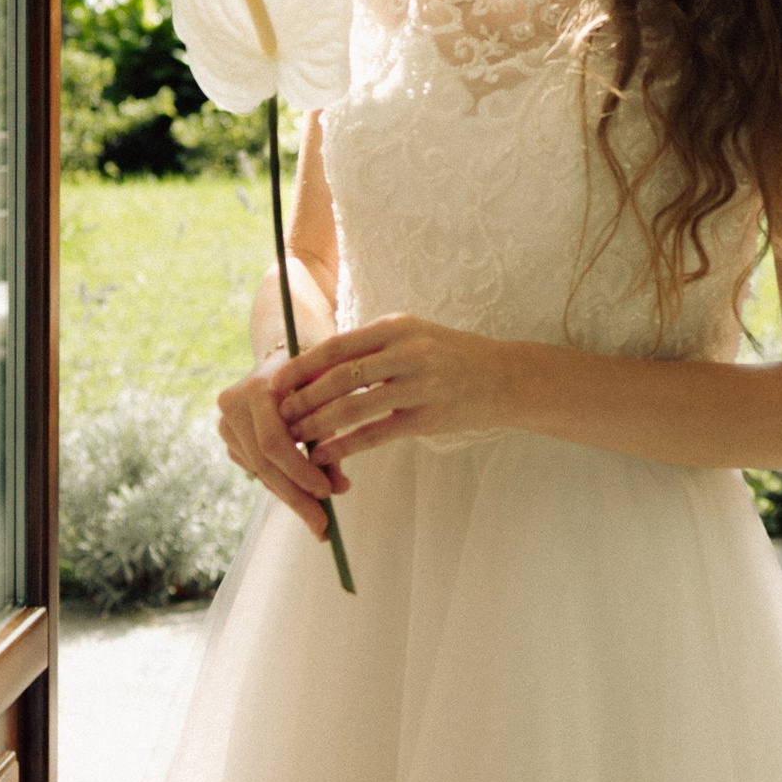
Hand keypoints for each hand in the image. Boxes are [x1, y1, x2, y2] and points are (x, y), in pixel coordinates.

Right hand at [216, 356, 345, 542]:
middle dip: (296, 497)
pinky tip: (300, 497)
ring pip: (259, 471)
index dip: (301, 471)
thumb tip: (340, 490)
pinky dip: (280, 485)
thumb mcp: (328, 402)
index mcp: (258, 387)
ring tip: (318, 519)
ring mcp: (225, 422)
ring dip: (289, 496)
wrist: (284, 358)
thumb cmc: (315, 378)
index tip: (328, 494)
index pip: (275, 442)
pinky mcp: (227, 436)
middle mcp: (233, 404)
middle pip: (264, 463)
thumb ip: (332, 441)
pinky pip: (256, 469)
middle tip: (322, 527)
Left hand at [273, 317, 523, 465]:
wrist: (505, 378)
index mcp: (397, 326)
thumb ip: (373, 347)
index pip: (338, 346)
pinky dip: (345, 444)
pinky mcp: (428, 417)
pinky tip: (325, 455)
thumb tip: (319, 368)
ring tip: (295, 439)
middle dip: (303, 399)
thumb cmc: (451, 356)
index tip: (276, 382)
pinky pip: (376, 433)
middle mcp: (407, 351)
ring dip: (318, 425)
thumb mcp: (414, 336)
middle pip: (340, 377)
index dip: (302, 366)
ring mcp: (419, 384)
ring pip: (354, 406)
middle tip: (279, 416)